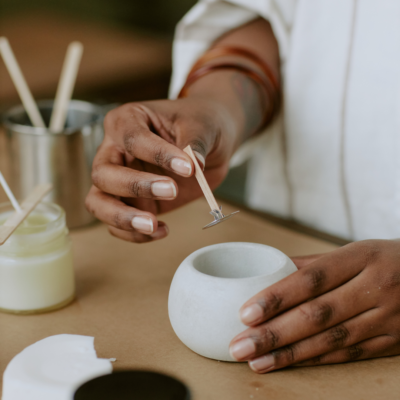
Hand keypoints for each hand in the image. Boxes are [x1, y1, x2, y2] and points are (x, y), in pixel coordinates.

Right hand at [85, 97, 238, 242]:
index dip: (158, 155)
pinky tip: (163, 229)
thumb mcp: (202, 125)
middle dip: (135, 186)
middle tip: (172, 190)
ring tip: (153, 225)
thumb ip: (195, 142)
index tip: (188, 167)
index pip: (132, 139)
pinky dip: (135, 234)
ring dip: (122, 217)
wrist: (209, 141)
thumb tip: (194, 164)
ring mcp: (120, 178)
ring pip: (98, 202)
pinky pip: (117, 224)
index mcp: (127, 120)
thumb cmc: (200, 123)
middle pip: (103, 174)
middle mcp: (115, 150)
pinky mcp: (131, 202)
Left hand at [229, 239, 399, 372]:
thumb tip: (271, 268)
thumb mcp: (354, 251)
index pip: (312, 279)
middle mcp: (375, 288)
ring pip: (331, 340)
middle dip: (274, 333)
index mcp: (362, 258)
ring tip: (256, 361)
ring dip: (289, 354)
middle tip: (240, 346)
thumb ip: (314, 263)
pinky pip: (348, 354)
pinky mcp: (392, 342)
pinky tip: (288, 364)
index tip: (246, 313)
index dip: (278, 297)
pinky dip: (316, 361)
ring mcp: (387, 318)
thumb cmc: (384, 260)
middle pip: (317, 314)